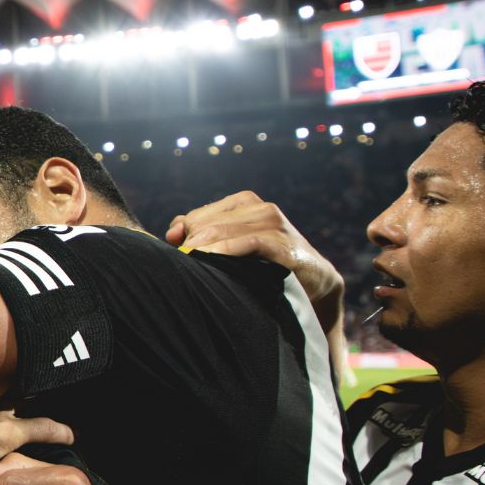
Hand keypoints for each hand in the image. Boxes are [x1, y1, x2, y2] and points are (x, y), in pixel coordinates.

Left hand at [166, 192, 344, 333]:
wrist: (313, 281)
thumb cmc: (266, 263)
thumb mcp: (234, 246)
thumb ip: (201, 234)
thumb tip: (171, 233)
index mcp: (245, 203)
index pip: (198, 215)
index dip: (183, 235)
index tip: (174, 254)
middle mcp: (261, 208)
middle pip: (207, 223)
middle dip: (190, 244)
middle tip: (181, 264)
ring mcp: (275, 224)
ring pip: (225, 230)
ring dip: (203, 249)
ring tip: (190, 265)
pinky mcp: (285, 245)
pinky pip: (250, 243)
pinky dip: (228, 250)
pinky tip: (211, 260)